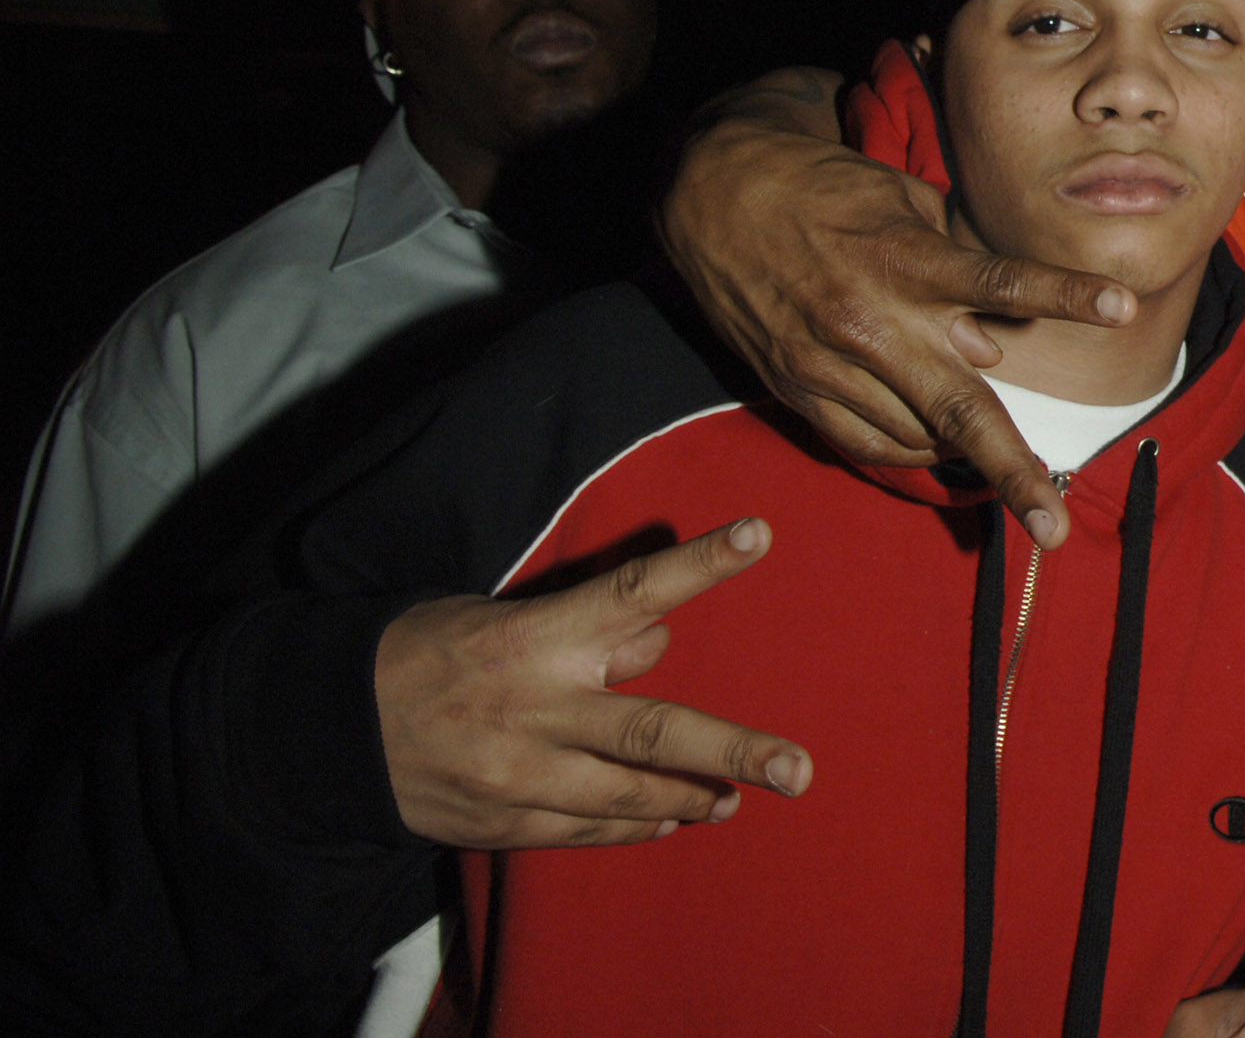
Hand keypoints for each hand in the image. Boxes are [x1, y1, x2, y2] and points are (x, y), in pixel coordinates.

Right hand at [376, 518, 814, 847]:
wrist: (327, 733)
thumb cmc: (427, 656)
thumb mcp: (501, 619)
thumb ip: (587, 631)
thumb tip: (660, 642)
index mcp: (537, 638)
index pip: (635, 590)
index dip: (702, 563)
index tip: (761, 532)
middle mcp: (539, 710)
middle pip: (656, 734)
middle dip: (736, 753)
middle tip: (798, 771)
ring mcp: (523, 777)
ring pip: (632, 797)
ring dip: (693, 797)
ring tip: (736, 795)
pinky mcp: (506, 826)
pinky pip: (590, 831)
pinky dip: (635, 825)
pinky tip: (667, 818)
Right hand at [657, 68, 1134, 545]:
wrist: (715, 196)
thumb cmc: (825, 188)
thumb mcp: (901, 204)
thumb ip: (954, 272)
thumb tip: (992, 345)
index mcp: (904, 263)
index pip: (1000, 283)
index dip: (1064, 296)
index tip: (1121, 307)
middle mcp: (871, 325)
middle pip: (960, 409)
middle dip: (1014, 473)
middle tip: (1056, 527)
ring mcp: (831, 366)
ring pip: (916, 437)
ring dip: (965, 459)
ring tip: (1016, 480)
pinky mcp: (798, 390)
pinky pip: (868, 443)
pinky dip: (912, 451)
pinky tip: (940, 451)